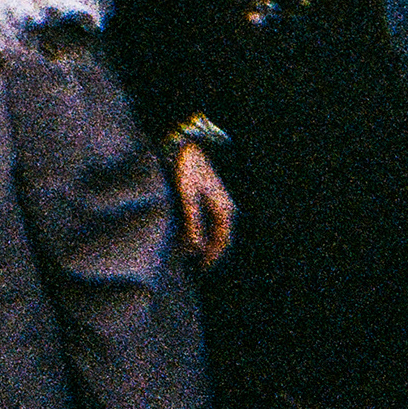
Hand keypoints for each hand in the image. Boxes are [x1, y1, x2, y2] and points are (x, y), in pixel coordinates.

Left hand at [170, 140, 234, 268]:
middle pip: (217, 234)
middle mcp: (223, 205)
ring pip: (211, 226)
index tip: (200, 268)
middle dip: (205, 249)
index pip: (223, 240)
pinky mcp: (205, 193)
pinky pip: (204, 216)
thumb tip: (196, 248)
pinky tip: (183, 229)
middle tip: (189, 262)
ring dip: (200, 238)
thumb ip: (192, 221)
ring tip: (183, 249)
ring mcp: (215, 198)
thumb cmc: (187, 165)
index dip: (212, 256)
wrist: (185, 140)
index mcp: (224, 208)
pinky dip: (196, 226)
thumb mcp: (188, 194)